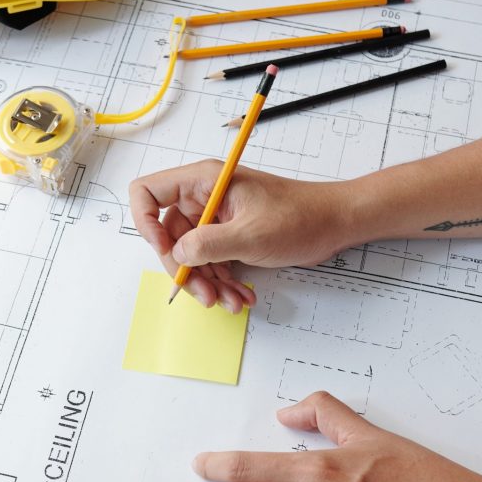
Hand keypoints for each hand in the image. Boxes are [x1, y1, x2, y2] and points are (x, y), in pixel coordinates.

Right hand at [129, 161, 354, 311]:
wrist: (335, 225)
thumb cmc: (300, 217)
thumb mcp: (249, 235)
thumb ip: (206, 245)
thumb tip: (176, 254)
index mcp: (203, 182)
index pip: (148, 192)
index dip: (147, 224)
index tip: (166, 251)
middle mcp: (203, 197)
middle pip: (168, 235)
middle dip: (185, 269)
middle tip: (204, 294)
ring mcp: (216, 218)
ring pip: (190, 255)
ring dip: (207, 282)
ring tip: (230, 300)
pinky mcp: (229, 235)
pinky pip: (211, 261)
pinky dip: (222, 281)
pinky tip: (240, 295)